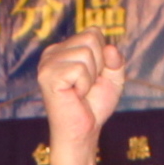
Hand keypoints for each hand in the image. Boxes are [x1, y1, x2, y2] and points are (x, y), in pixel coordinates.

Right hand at [36, 32, 120, 157]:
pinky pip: (79, 69)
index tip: (94, 76)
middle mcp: (52, 52)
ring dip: (91, 77)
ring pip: (86, 53)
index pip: (93, 32)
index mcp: (64, 49)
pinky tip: (74, 95)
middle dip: (99, 64)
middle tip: (86, 85)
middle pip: (91, 38)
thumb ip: (116, 60)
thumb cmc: (94, 105)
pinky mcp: (47, 76)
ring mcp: (47, 63)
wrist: (83, 131)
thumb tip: (110, 47)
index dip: (103, 55)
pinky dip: (84, 85)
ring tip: (80, 91)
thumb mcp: (113, 78)